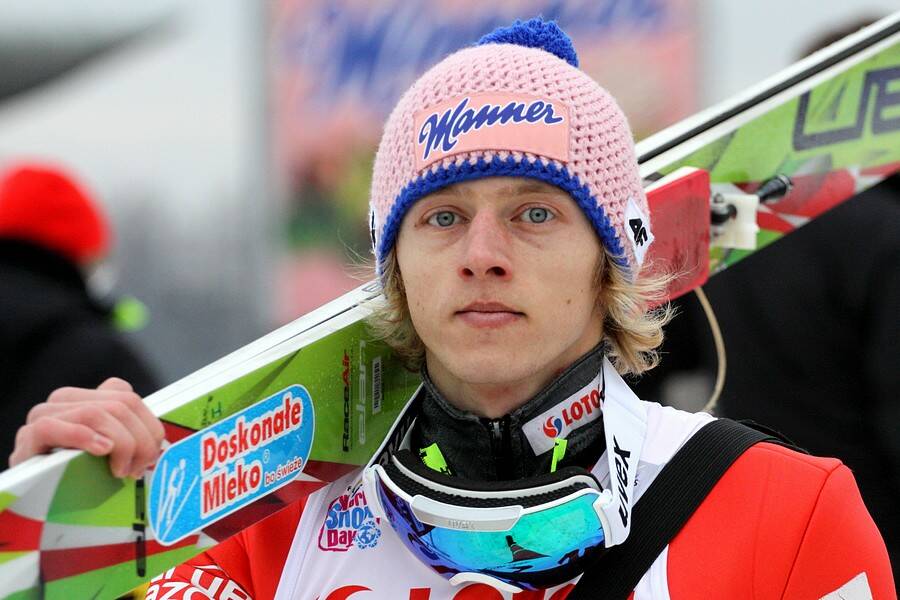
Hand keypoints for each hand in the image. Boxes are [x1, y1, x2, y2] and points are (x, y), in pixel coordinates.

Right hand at [9, 378, 164, 477]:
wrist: (33, 507)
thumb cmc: (76, 481)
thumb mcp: (107, 457)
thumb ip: (126, 438)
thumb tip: (156, 443)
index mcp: (84, 400)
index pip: (126, 397)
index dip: (149, 425)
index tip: (152, 455)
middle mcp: (63, 403)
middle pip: (119, 404)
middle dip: (139, 440)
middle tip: (137, 469)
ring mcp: (43, 417)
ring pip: (95, 413)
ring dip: (119, 443)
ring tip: (120, 471)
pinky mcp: (27, 440)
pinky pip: (51, 426)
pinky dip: (81, 436)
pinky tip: (99, 450)